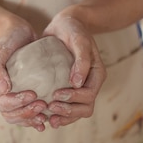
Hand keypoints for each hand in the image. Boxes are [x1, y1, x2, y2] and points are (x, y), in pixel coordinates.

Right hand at [0, 16, 48, 130]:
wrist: (18, 33)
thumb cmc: (8, 39)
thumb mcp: (0, 49)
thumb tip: (2, 88)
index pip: (3, 103)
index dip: (18, 103)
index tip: (34, 95)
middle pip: (10, 114)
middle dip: (26, 113)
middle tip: (43, 105)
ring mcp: (10, 96)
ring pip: (17, 117)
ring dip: (31, 119)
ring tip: (45, 116)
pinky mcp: (20, 95)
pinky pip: (25, 113)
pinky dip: (34, 118)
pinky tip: (46, 120)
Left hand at [42, 10, 106, 128]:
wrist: (65, 24)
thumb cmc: (73, 29)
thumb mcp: (79, 40)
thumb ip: (81, 60)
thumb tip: (78, 83)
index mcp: (96, 74)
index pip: (89, 95)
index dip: (74, 98)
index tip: (56, 94)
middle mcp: (89, 83)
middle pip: (85, 108)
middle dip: (68, 111)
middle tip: (50, 108)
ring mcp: (79, 87)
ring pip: (76, 111)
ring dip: (64, 117)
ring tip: (49, 118)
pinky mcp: (67, 87)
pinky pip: (66, 105)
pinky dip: (58, 113)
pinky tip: (45, 115)